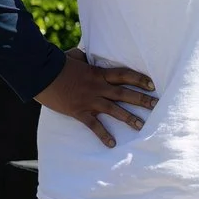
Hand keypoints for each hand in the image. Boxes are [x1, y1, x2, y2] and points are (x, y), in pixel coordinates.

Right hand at [36, 50, 156, 147]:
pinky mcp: (79, 111)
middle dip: (142, 99)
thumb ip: (85, 58)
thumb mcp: (75, 56)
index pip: (124, 75)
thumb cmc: (58, 63)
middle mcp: (98, 87)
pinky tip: (112, 144)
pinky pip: (94, 125)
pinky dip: (103, 135)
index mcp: (99, 73)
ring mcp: (90, 100)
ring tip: (141, 125)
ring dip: (129, 118)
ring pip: (114, 109)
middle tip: (157, 105)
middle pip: (125, 93)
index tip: (153, 85)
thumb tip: (86, 54)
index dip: (140, 79)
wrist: (42, 74)